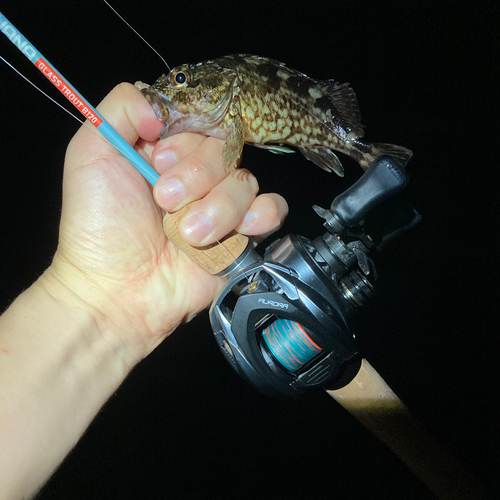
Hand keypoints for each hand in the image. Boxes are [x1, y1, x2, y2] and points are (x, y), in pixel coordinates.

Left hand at [46, 83, 287, 362]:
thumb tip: (163, 109)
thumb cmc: (97, 225)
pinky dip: (260, 215)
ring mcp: (221, 205)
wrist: (116, 290)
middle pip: (226, 149)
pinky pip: (272, 210)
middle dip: (196, 175)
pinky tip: (239, 229)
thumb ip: (121, 109)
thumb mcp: (90, 153)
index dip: (187, 138)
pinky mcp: (241, 235)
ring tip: (186, 234)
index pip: (200, 120)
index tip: (160, 159)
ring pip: (246, 180)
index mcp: (167, 152)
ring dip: (217, 207)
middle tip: (165, 201)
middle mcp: (198, 175)